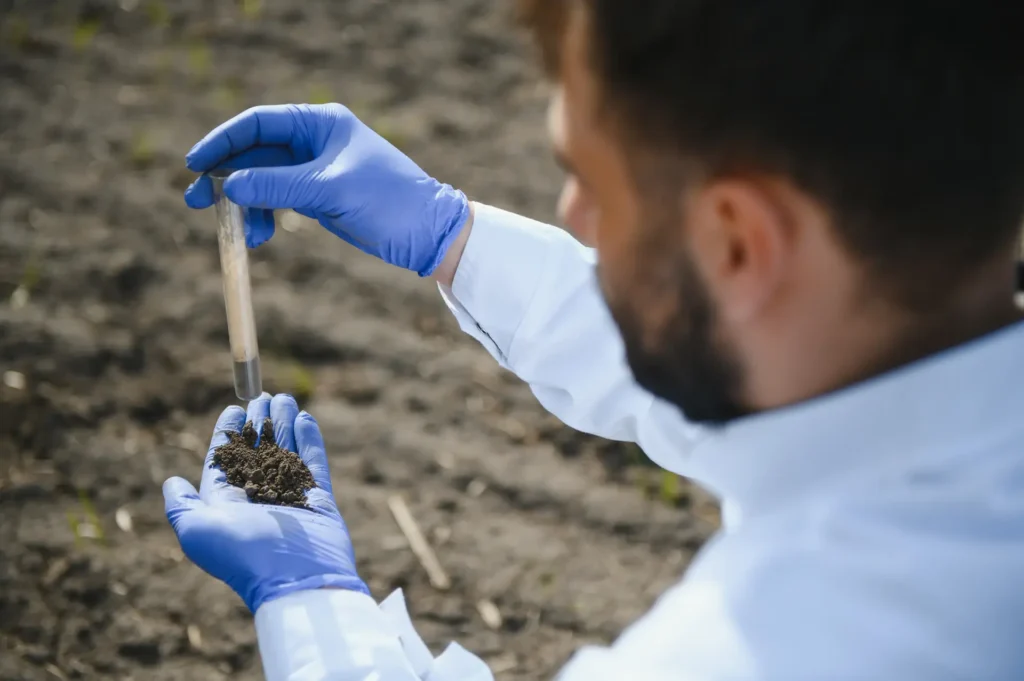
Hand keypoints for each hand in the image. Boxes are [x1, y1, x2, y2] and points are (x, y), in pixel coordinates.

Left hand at [163, 393, 368, 612]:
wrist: (295, 578)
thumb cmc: (242, 553)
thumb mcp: (197, 530)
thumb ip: (181, 505)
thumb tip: (171, 482)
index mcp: (228, 504)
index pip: (226, 461)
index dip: (229, 433)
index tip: (234, 409)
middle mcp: (258, 498)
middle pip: (258, 451)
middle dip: (259, 422)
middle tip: (263, 396)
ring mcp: (290, 497)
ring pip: (286, 451)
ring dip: (284, 424)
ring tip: (284, 398)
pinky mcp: (318, 498)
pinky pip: (313, 462)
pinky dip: (309, 439)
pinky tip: (305, 418)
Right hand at [183, 103, 470, 276]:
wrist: (427, 234)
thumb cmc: (389, 201)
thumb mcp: (330, 192)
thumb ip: (278, 186)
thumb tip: (228, 186)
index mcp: (321, 123)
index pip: (259, 122)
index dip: (222, 141)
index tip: (194, 164)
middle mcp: (314, 141)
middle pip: (254, 152)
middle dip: (224, 177)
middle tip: (194, 202)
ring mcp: (314, 170)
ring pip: (261, 180)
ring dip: (243, 204)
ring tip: (238, 232)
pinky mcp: (318, 197)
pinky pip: (276, 200)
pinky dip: (262, 217)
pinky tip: (257, 237)